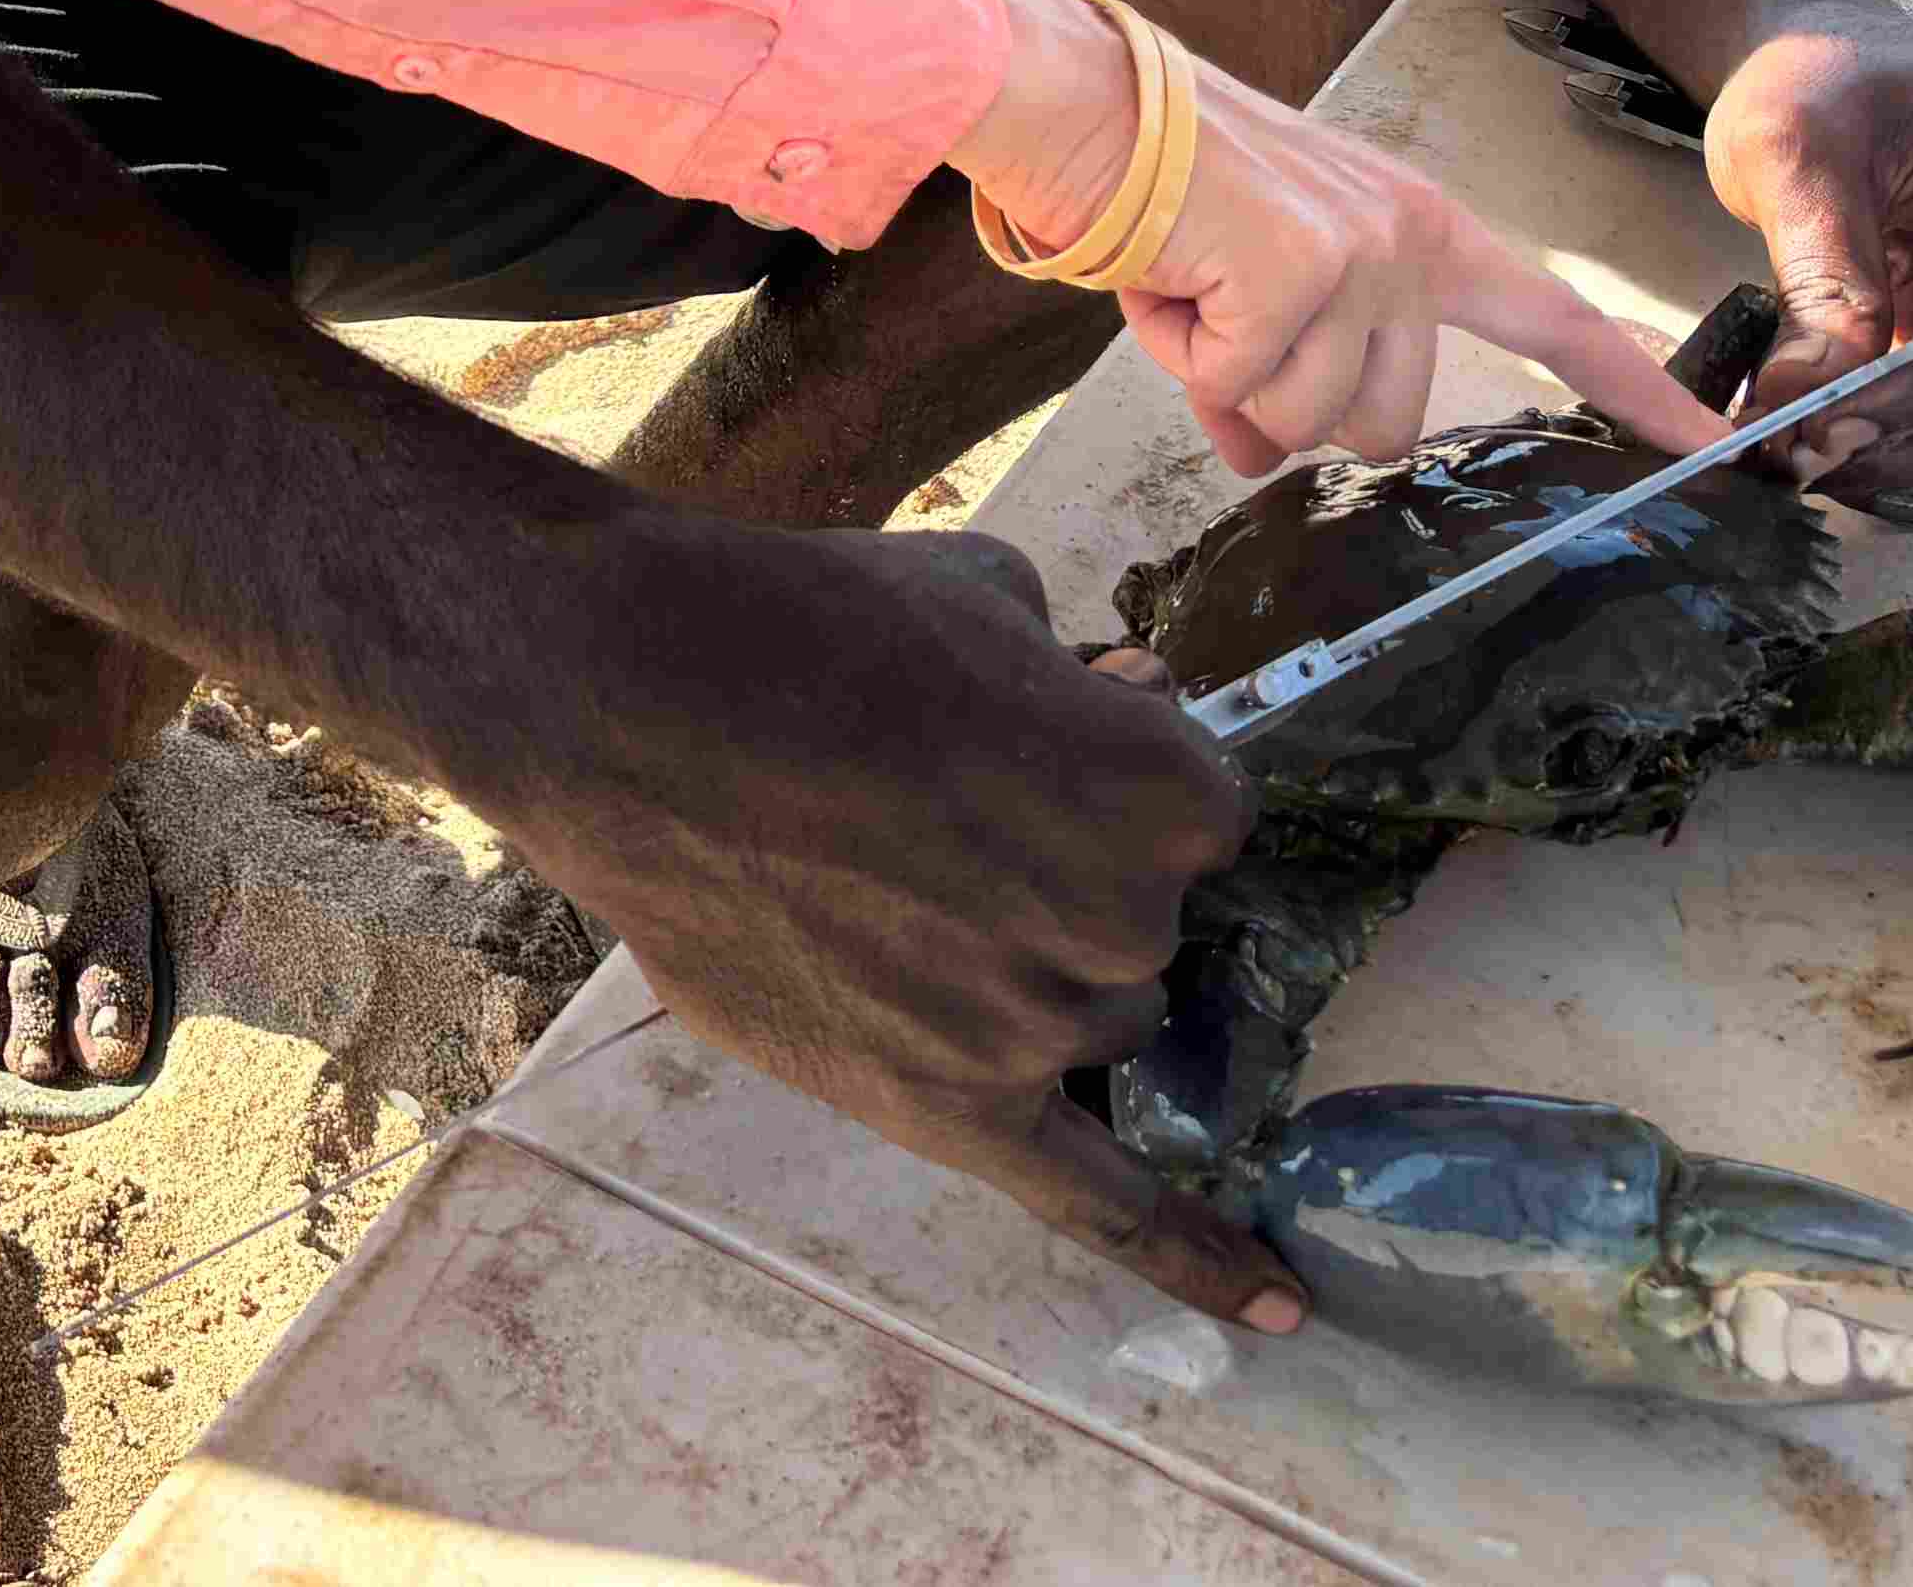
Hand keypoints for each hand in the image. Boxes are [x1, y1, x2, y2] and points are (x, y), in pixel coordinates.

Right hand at [476, 518, 1297, 1331]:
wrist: (634, 710)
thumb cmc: (806, 626)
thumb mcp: (981, 597)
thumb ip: (1080, 679)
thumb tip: (1126, 701)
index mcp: (1156, 789)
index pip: (1199, 809)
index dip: (1115, 770)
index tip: (1037, 738)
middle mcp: (1120, 921)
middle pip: (1144, 920)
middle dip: (1070, 866)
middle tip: (938, 808)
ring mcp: (1035, 1024)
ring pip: (1095, 1015)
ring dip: (1031, 966)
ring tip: (889, 888)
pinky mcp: (953, 1108)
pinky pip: (1101, 1204)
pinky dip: (1195, 1256)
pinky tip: (1279, 1316)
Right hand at [972, 0, 1719, 473]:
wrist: (1077, 99)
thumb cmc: (1155, 178)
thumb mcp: (1246, 280)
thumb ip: (1282, 366)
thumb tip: (1260, 453)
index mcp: (1417, 228)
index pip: (1556, 318)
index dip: (1636, 390)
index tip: (1717, 447)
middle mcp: (1408, 238)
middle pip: (1390, 422)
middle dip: (1292, 402)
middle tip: (1223, 319)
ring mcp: (1362, 254)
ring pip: (1312, 420)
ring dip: (1229, 377)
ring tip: (1191, 284)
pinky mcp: (1299, 271)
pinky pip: (1241, 391)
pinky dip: (1185, 354)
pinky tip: (1168, 279)